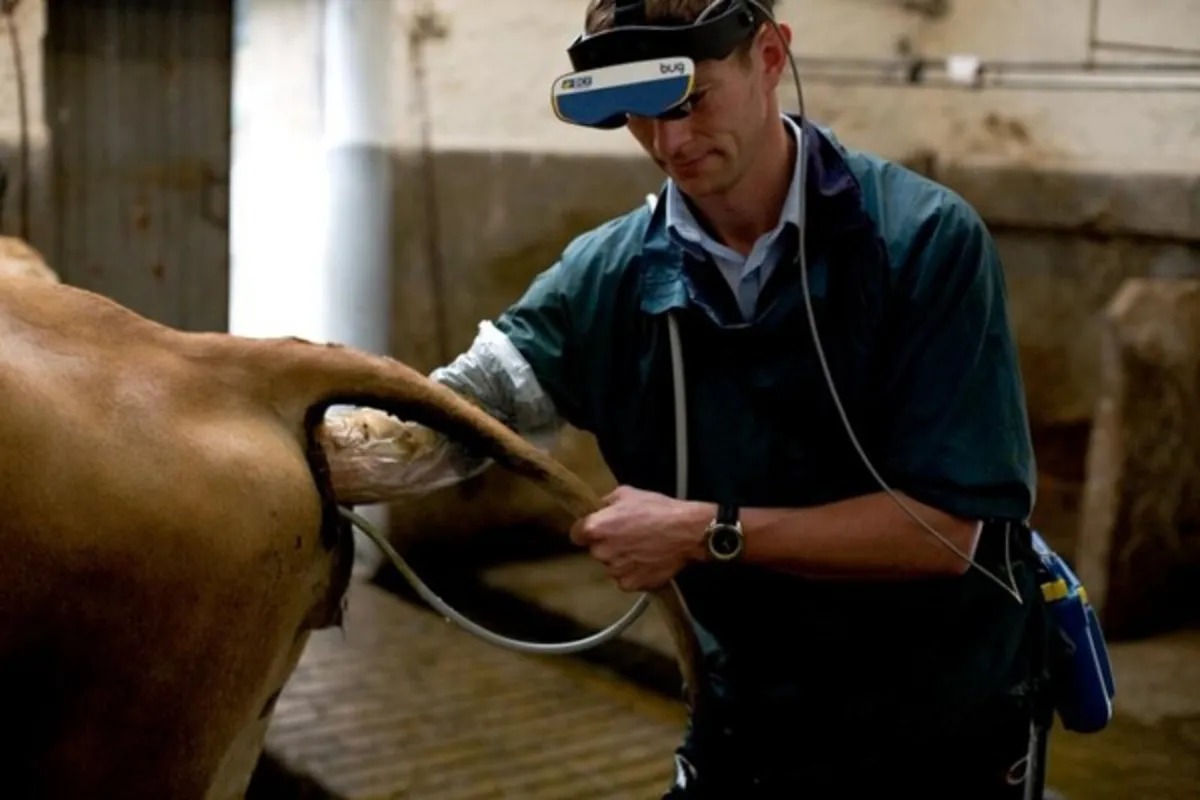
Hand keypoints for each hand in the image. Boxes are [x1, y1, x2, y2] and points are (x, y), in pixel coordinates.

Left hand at [569, 485, 712, 591]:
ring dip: (621, 559)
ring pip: (611, 566)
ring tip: (641, 548)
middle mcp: (601, 552)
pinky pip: (625, 579)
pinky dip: (633, 572)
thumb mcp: (627, 493)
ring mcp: (615, 571)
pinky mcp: (630, 584)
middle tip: (627, 536)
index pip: (576, 535)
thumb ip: (606, 503)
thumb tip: (598, 509)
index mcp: (595, 528)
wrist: (687, 532)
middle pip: (595, 551)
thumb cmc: (657, 509)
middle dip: (607, 544)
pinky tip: (647, 561)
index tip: (600, 529)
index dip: (587, 531)